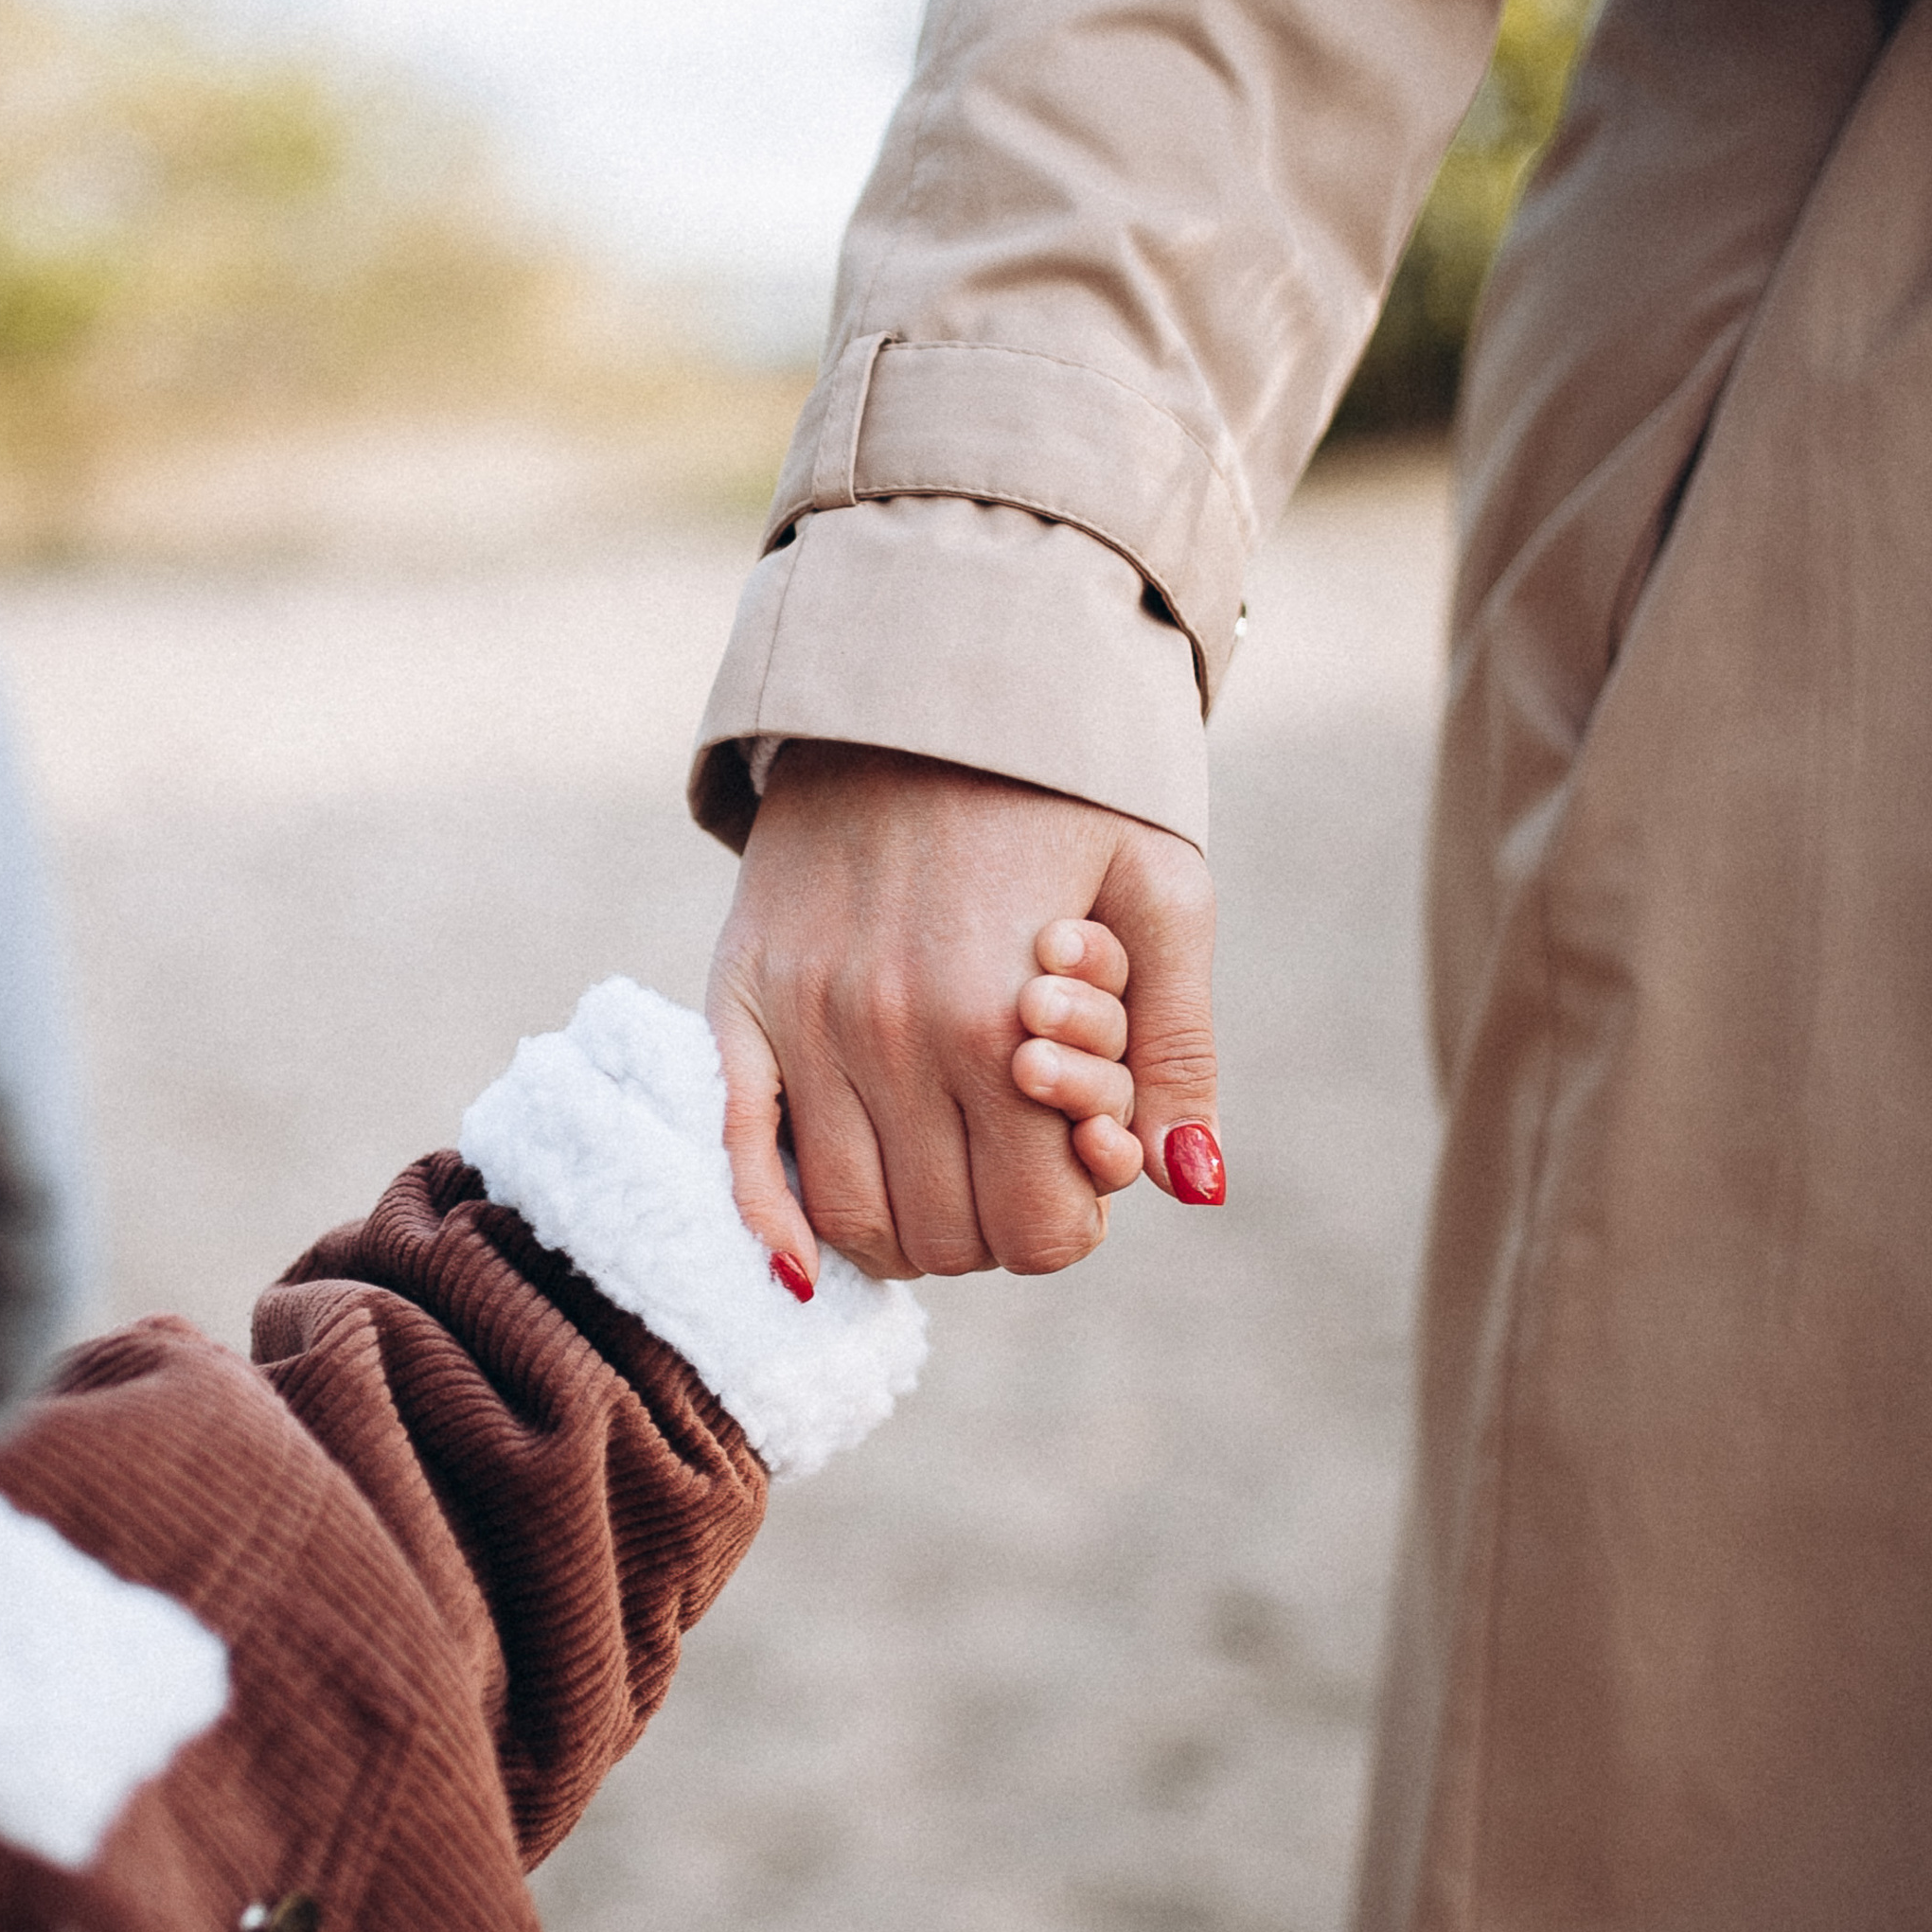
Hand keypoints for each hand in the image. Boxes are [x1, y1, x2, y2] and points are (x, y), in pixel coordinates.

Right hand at [706, 742, 1219, 1283]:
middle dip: (997, 1230)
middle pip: (945, 1238)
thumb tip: (1192, 1186)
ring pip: (851, 1219)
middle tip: (1017, 1170)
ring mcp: (805, 1021)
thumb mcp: (1163, 891)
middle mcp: (891, 1034)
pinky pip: (741, 1154)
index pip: (1036, 1226)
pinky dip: (771, 1226)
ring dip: (908, 1234)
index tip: (1080, 1174)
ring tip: (945, 1176)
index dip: (1072, 1223)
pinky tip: (801, 1263)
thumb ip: (1178, 1047)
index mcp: (999, 1019)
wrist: (924, 668)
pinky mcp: (739, 998)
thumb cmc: (1066, 781)